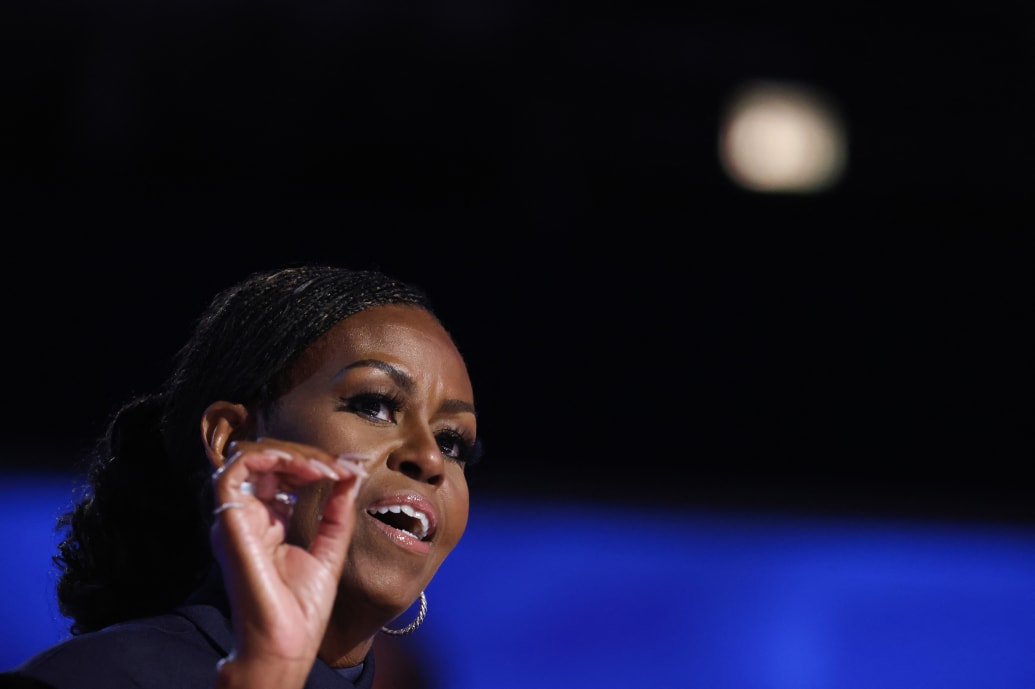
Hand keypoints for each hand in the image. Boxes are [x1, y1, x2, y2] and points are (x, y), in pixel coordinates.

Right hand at [209, 439, 367, 688]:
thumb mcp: (329, 548)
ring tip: (323, 468)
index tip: (349, 472)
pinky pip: (234, 470)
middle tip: (340, 468)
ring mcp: (236, 518)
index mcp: (266, 522)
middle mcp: (247, 516)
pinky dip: (268, 457)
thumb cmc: (301, 607)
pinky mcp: (230, 521)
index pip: (282, 473)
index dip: (314, 464)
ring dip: (291, 454)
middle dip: (308, 456)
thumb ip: (337, 511)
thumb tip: (351, 474)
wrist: (287, 642)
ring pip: (251, 457)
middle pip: (268, 461)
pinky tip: (301, 468)